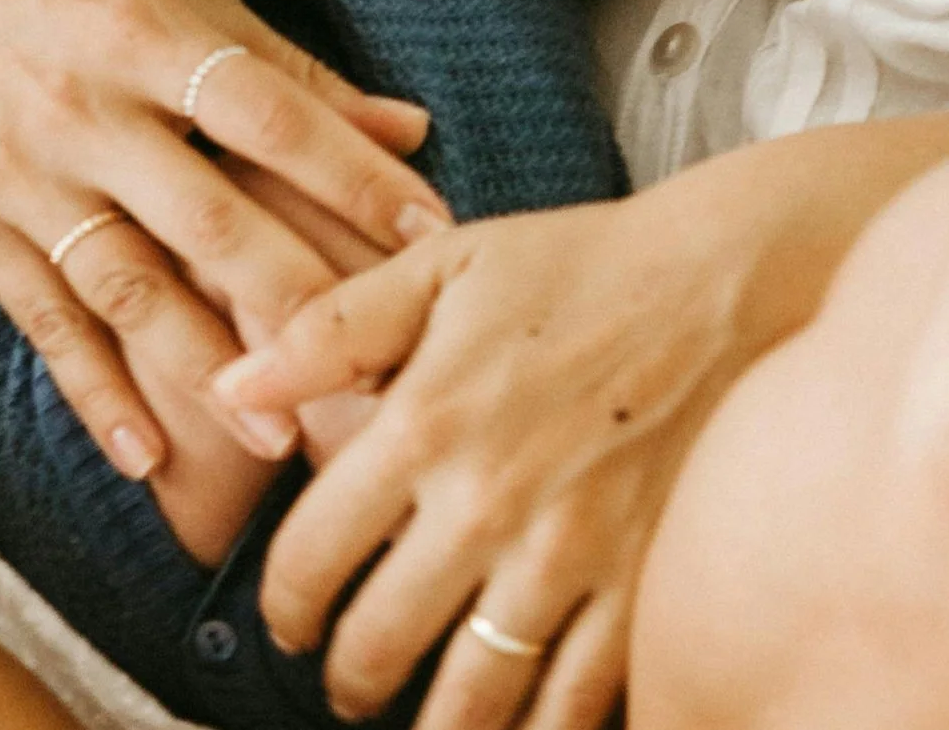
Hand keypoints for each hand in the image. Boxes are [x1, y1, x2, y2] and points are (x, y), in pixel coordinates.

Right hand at [0, 0, 450, 479]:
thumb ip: (293, 71)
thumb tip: (414, 130)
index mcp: (148, 29)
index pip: (268, 111)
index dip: (351, 173)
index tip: (431, 234)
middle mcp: (84, 103)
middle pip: (205, 215)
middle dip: (293, 300)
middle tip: (371, 374)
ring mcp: (21, 168)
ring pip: (124, 283)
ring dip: (203, 367)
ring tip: (278, 439)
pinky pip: (40, 317)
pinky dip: (92, 391)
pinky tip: (145, 457)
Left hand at [212, 188, 777, 729]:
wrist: (716, 281)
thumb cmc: (569, 264)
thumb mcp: (437, 267)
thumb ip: (328, 332)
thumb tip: (232, 387)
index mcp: (423, 423)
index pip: (312, 556)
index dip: (284, 605)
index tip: (288, 619)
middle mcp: (487, 504)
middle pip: (379, 643)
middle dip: (346, 678)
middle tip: (345, 680)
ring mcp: (569, 557)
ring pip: (472, 696)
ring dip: (430, 724)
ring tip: (419, 718)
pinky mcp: (641, 587)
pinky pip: (577, 703)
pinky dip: (536, 728)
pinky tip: (515, 722)